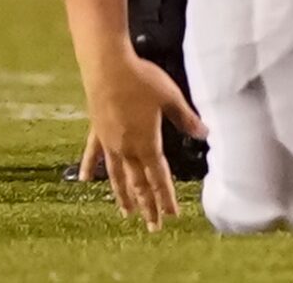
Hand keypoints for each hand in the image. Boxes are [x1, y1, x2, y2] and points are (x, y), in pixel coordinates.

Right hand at [76, 48, 204, 228]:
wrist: (107, 66)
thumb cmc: (142, 79)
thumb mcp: (170, 97)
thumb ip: (186, 118)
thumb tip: (205, 134)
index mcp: (146, 143)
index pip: (159, 177)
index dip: (166, 197)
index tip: (171, 216)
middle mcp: (126, 148)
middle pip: (139, 183)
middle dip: (148, 205)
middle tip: (154, 226)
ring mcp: (109, 141)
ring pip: (117, 175)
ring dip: (123, 195)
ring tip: (127, 214)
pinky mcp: (96, 130)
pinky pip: (94, 154)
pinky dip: (91, 168)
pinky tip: (87, 181)